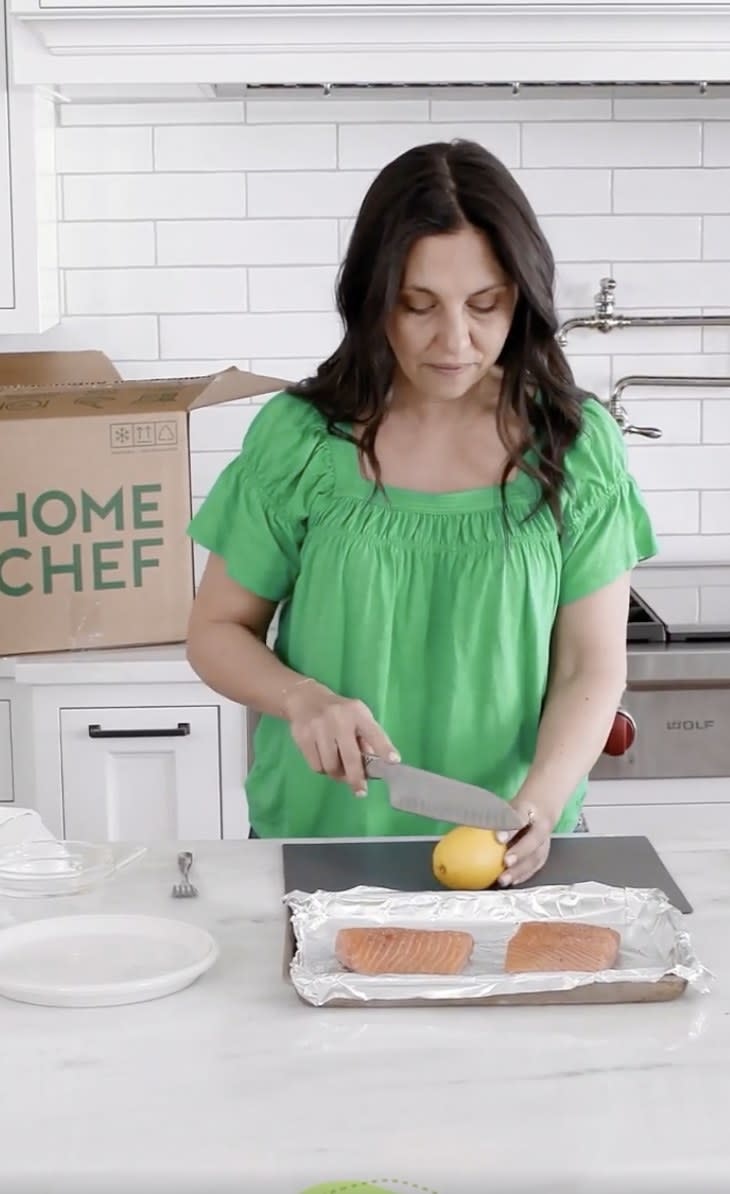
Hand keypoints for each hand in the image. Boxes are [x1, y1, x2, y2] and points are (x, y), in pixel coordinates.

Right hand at [283, 679, 398, 795]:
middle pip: (350, 757)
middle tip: (361, 791)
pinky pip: (316, 766)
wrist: (306, 699)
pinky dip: (323, 769)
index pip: (374, 733)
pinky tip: (325, 759)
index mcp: (357, 713)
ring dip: (337, 774)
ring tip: (340, 769)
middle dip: (356, 778)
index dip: (384, 748)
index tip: (394, 762)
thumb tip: (374, 768)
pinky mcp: (302, 737)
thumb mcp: (358, 718)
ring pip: (331, 766)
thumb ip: (368, 739)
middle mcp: (338, 719)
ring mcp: (318, 727)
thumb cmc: (340, 713)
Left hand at [495, 796, 552, 886]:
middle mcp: (541, 825)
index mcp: (528, 808)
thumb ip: (488, 816)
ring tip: (504, 879)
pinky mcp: (544, 853)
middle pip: (533, 840)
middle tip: (506, 862)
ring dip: (520, 870)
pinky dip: (523, 875)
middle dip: (520, 852)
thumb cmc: (516, 810)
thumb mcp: (504, 807)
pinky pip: (535, 865)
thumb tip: (463, 825)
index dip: (510, 828)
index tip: (498, 838)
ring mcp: (545, 840)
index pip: (520, 816)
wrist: (541, 809)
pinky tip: (510, 882)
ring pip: (536, 856)